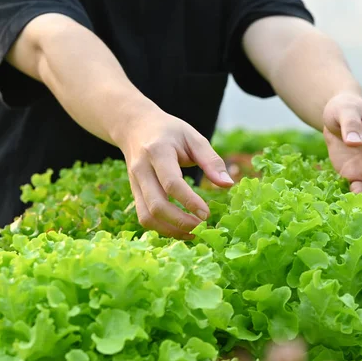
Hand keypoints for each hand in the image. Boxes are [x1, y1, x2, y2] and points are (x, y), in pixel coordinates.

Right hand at [118, 108, 233, 238]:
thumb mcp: (193, 138)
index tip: (207, 213)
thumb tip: (228, 184)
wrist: (135, 126)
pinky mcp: (134, 193)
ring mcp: (134, 183)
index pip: (171, 182)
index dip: (189, 201)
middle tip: (202, 227)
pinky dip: (162, 228)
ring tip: (193, 234)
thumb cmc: (170, 132)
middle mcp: (141, 169)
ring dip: (170, 230)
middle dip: (180, 222)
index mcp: (157, 152)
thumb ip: (211, 160)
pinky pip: (144, 217)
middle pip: (156, 205)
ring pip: (146, 216)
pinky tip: (180, 230)